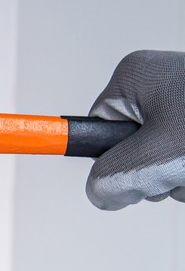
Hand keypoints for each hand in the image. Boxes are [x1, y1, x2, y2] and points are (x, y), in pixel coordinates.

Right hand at [87, 50, 184, 209]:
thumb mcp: (153, 158)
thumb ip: (110, 178)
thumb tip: (98, 193)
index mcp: (134, 77)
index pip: (96, 128)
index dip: (108, 158)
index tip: (93, 163)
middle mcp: (158, 81)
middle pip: (130, 145)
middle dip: (152, 171)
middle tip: (175, 172)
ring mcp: (183, 97)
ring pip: (162, 154)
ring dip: (177, 174)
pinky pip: (183, 152)